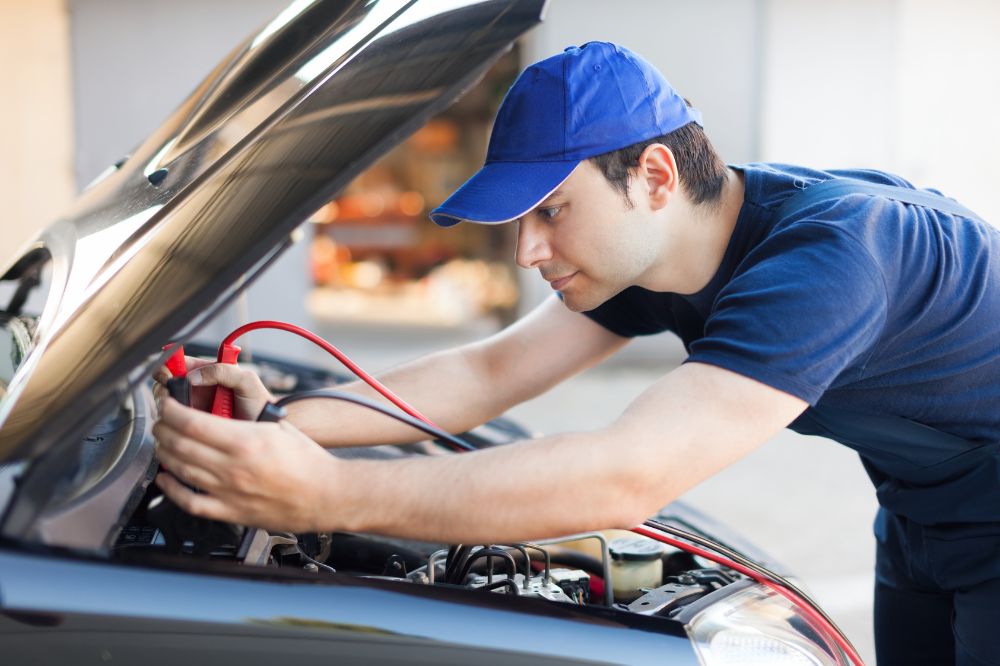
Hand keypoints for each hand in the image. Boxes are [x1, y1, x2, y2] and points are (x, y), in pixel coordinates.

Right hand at [153, 356, 273, 419]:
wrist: (266, 428)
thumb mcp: (246, 380)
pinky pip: (174, 422)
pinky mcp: (193, 425)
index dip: (168, 367)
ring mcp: (193, 408)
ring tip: (182, 412)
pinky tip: (183, 424)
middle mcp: (197, 389)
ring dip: (168, 407)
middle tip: (171, 397)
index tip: (166, 375)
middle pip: (166, 385)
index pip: (179, 364)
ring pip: (167, 405)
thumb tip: (193, 375)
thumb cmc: (259, 402)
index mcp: (207, 372)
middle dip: (164, 389)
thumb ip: (224, 370)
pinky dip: (173, 422)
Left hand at [153, 396, 337, 532]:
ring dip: (164, 451)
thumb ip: (243, 420)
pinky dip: (170, 488)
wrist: (326, 495)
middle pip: (179, 443)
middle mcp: (232, 467)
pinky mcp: (230, 511)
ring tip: (163, 441)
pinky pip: (189, 502)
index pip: (191, 422)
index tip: (167, 404)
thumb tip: (216, 410)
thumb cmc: (307, 461)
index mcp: (245, 440)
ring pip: (179, 469)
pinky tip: (165, 477)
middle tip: (161, 420)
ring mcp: (228, 491)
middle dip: (162, 428)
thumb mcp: (276, 426)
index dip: (171, 410)